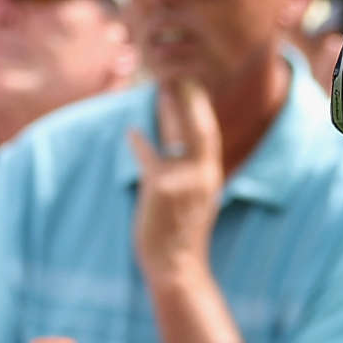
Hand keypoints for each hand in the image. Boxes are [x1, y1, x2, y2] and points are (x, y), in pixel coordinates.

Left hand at [128, 77, 223, 276]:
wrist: (177, 265)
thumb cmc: (180, 235)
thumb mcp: (191, 201)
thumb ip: (184, 174)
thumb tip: (171, 151)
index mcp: (210, 176)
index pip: (209, 135)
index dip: (202, 110)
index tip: (194, 89)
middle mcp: (201, 174)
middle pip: (201, 127)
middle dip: (193, 101)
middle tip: (183, 77)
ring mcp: (183, 179)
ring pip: (176, 136)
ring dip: (169, 111)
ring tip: (162, 90)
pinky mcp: (161, 187)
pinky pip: (150, 157)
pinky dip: (141, 143)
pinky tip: (132, 132)